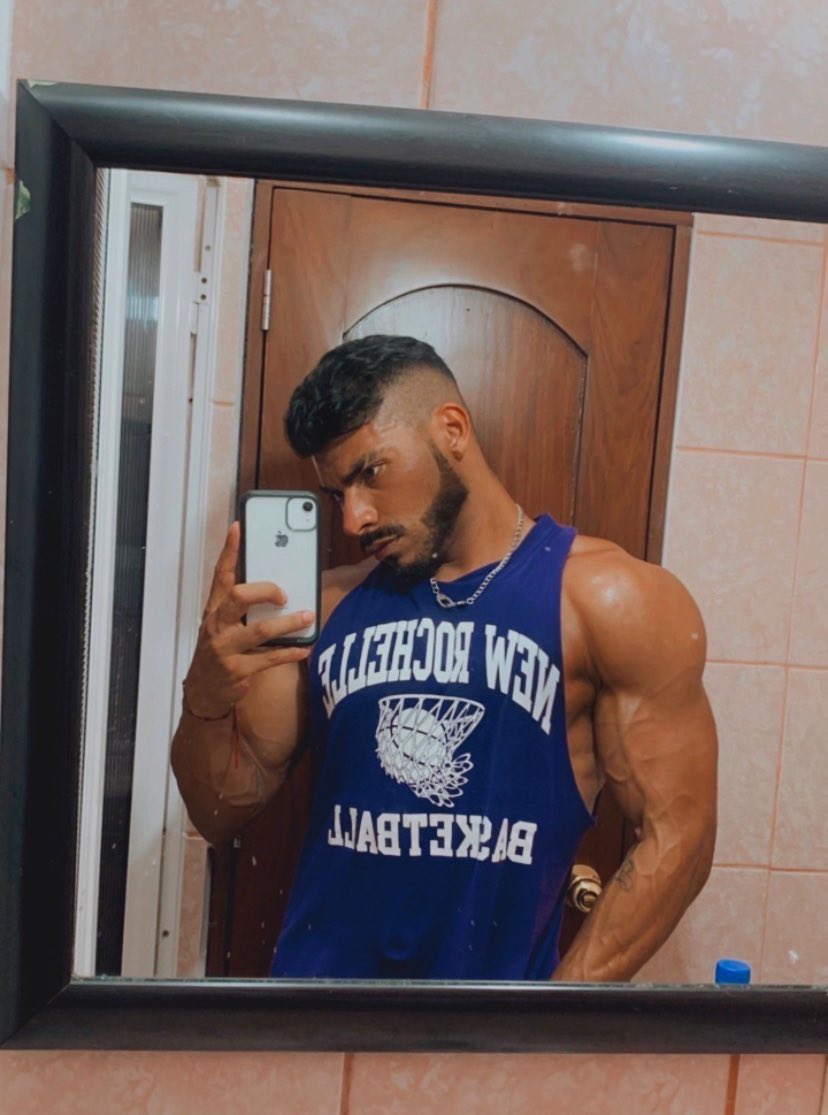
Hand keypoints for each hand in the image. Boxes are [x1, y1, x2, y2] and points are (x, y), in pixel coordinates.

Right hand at [183, 521, 314, 717]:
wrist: (205, 691)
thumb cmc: (220, 650)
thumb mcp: (223, 624)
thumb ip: (243, 605)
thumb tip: (278, 585)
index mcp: (214, 609)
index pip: (221, 574)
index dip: (229, 550)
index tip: (238, 527)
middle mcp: (217, 625)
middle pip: (239, 597)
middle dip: (264, 590)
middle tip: (284, 593)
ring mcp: (226, 648)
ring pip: (260, 630)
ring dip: (288, 623)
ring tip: (308, 616)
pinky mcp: (238, 670)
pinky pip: (270, 658)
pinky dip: (291, 652)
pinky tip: (305, 648)